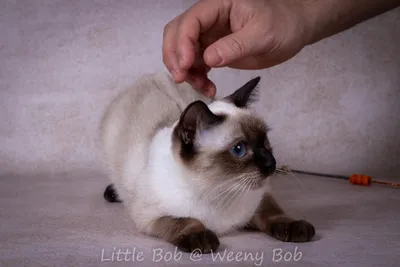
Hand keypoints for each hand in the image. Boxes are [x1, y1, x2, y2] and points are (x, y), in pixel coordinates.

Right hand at [162, 0, 311, 96]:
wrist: (293, 30)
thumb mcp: (262, 34)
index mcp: (218, 6)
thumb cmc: (282, 24)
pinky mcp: (214, 51)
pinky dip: (197, 77)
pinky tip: (207, 87)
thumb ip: (235, 46)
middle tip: (182, 78)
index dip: (182, 43)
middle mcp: (209, 19)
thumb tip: (208, 59)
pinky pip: (196, 64)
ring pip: (183, 51)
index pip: (190, 21)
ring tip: (202, 87)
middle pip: (177, 33)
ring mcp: (210, 35)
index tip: (185, 65)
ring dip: (186, 71)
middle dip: (175, 56)